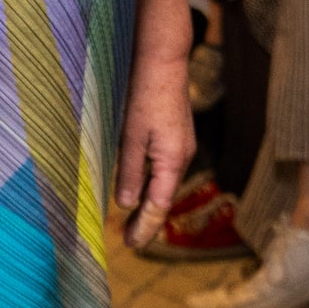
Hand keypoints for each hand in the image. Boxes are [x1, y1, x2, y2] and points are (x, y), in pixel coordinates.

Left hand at [114, 50, 193, 251]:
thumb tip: (126, 204)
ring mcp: (182, 147)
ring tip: (131, 223)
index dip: (145, 227)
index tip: (131, 245)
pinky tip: (139, 190)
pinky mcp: (177, 137)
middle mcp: (182, 157)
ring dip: (148, 204)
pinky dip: (151, 185)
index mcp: (172, 161)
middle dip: (147, 221)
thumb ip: (128, 172)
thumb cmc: (144, 96)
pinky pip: (164, 170)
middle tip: (129, 242)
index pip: (159, 206)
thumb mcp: (131, 137)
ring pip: (164, 185)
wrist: (163, 62)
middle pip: (164, 199)